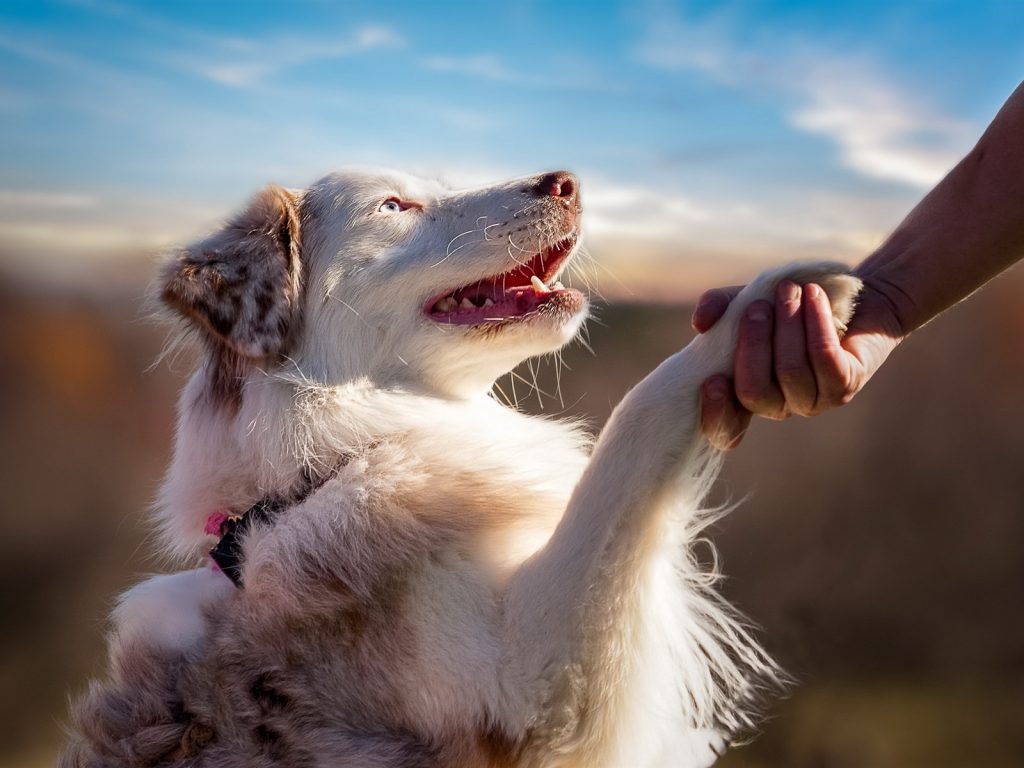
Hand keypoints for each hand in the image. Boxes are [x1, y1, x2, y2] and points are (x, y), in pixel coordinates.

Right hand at [693, 277, 904, 449]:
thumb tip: (701, 323)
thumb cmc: (786, 306)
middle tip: (758, 306)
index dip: (717, 415)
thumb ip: (718, 307)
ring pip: (790, 370)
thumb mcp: (745, 301)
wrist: (844, 296)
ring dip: (787, 323)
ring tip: (789, 289)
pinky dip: (815, 322)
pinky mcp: (845, 385)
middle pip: (754, 392)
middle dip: (753, 345)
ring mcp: (813, 401)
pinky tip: (813, 295)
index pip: (726, 429)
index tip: (712, 382)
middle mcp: (779, 406)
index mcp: (747, 394)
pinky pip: (823, 358)